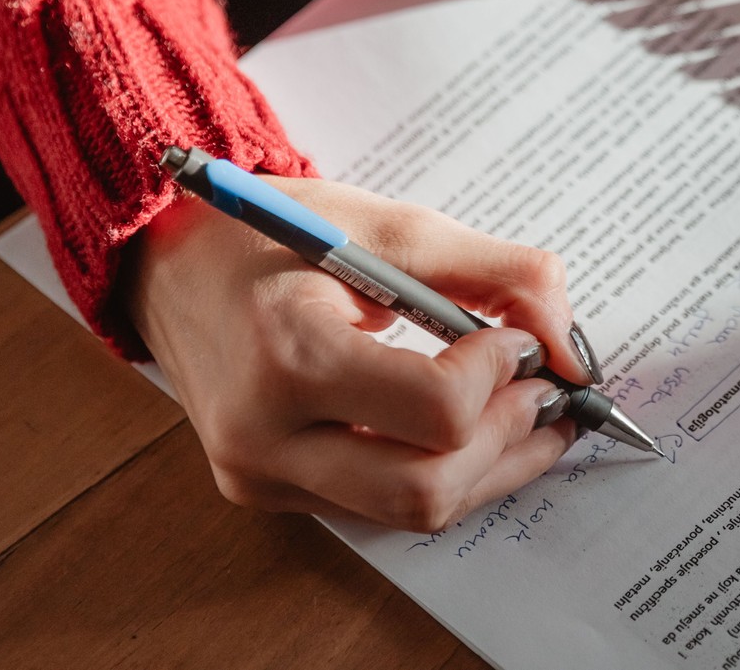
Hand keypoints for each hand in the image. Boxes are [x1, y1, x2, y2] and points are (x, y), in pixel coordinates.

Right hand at [127, 177, 589, 532]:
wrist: (166, 262)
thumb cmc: (273, 234)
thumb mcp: (389, 226)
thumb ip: (497, 274)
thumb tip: (573, 345)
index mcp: (287, 352)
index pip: (433, 408)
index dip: (499, 375)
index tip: (522, 339)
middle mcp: (263, 434)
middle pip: (426, 487)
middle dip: (508, 439)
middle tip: (548, 388)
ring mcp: (261, 476)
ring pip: (411, 513)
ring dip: (490, 468)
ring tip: (531, 413)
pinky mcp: (269, 491)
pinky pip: (380, 506)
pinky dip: (443, 473)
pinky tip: (476, 432)